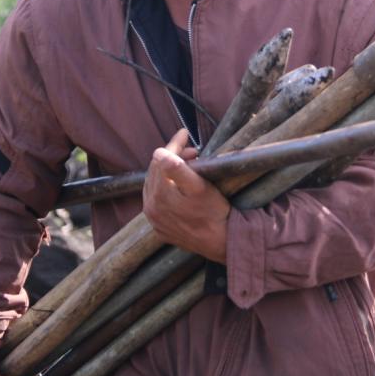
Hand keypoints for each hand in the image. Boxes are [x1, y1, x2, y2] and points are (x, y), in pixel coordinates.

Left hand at [143, 129, 229, 262]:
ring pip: (155, 188)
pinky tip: (179, 188)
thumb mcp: (199, 187)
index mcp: (158, 195)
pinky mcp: (162, 230)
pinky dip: (166, 191)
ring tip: (188, 166)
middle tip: (193, 151)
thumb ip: (178, 169)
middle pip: (156, 173)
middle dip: (173, 158)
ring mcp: (155, 221)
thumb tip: (159, 153)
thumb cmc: (214, 212)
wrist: (223, 243)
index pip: (161, 161)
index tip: (185, 132)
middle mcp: (151, 209)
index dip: (174, 145)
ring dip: (169, 174)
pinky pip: (158, 204)